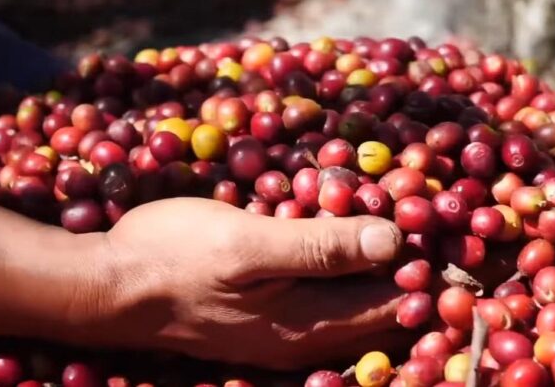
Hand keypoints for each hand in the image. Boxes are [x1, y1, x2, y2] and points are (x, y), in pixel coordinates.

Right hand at [76, 197, 410, 369]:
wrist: (110, 285)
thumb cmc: (176, 258)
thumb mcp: (249, 244)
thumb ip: (322, 246)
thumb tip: (393, 240)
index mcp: (310, 325)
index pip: (396, 305)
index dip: (426, 267)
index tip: (445, 225)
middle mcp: (305, 338)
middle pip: (381, 310)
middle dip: (409, 267)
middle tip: (427, 215)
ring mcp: (283, 330)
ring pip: (354, 304)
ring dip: (379, 267)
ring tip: (395, 219)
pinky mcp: (264, 315)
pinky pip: (324, 298)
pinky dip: (345, 270)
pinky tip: (343, 237)